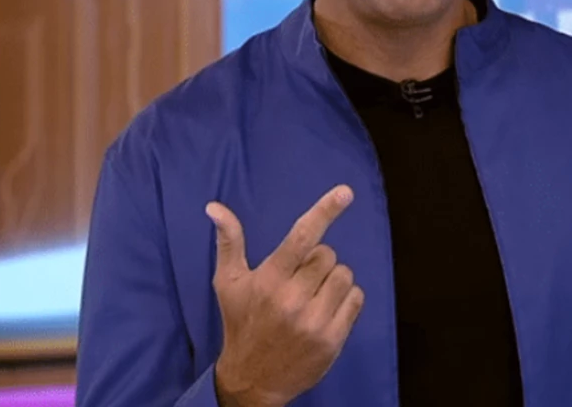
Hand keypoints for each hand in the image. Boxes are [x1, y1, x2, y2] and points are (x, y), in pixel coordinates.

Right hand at [207, 186, 364, 406]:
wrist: (253, 380)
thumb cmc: (241, 323)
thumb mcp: (228, 283)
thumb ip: (229, 242)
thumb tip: (214, 207)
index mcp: (269, 280)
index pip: (302, 236)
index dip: (325, 211)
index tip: (346, 192)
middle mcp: (293, 299)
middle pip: (327, 255)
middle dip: (318, 262)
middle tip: (300, 280)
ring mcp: (315, 320)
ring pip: (345, 275)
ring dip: (333, 280)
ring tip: (313, 296)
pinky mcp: (333, 339)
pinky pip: (357, 298)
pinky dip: (346, 299)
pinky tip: (326, 310)